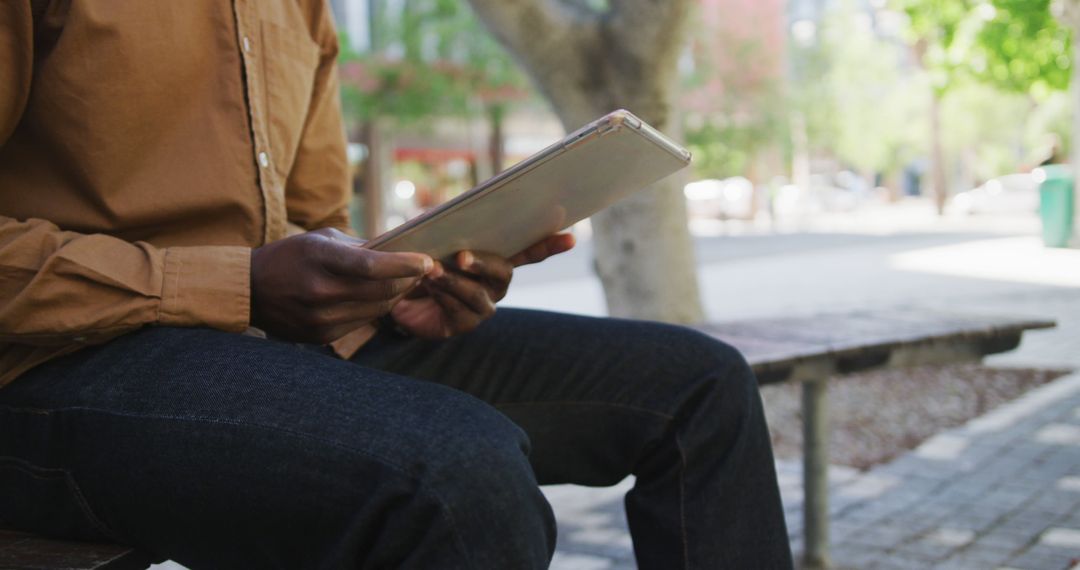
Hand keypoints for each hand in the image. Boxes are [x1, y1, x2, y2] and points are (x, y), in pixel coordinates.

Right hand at [250, 228, 433, 343]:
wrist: (249, 290)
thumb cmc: (291, 256)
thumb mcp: (320, 239)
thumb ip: (359, 247)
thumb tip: (399, 251)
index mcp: (319, 258)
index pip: (371, 266)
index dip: (404, 265)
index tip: (427, 261)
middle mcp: (319, 291)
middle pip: (380, 291)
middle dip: (408, 280)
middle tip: (423, 270)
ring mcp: (319, 318)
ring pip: (376, 310)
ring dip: (396, 296)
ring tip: (406, 282)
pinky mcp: (320, 336)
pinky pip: (361, 323)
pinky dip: (376, 310)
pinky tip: (382, 298)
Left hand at [389, 233, 575, 338]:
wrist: (393, 293)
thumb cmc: (417, 259)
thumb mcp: (428, 235)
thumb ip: (442, 224)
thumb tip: (445, 211)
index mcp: (495, 258)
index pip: (528, 251)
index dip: (549, 245)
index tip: (571, 238)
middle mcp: (495, 284)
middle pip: (503, 273)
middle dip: (484, 263)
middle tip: (462, 257)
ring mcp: (482, 306)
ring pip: (478, 294)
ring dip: (455, 281)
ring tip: (433, 271)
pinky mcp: (462, 324)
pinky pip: (459, 311)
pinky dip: (443, 296)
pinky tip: (429, 285)